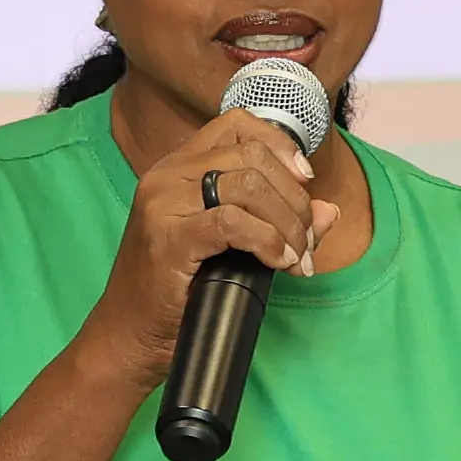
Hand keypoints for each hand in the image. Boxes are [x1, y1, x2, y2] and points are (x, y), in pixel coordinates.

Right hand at [89, 105, 324, 381]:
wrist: (129, 336)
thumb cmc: (179, 290)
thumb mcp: (231, 245)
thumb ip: (278, 220)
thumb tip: (330, 210)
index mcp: (178, 167)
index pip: (237, 125)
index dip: (281, 146)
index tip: (306, 180)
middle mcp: (166, 176)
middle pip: (253, 157)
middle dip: (295, 199)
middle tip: (307, 240)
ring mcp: (163, 204)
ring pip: (249, 185)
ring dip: (288, 223)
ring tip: (296, 258)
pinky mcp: (168, 238)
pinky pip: (233, 222)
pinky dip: (269, 241)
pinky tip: (279, 263)